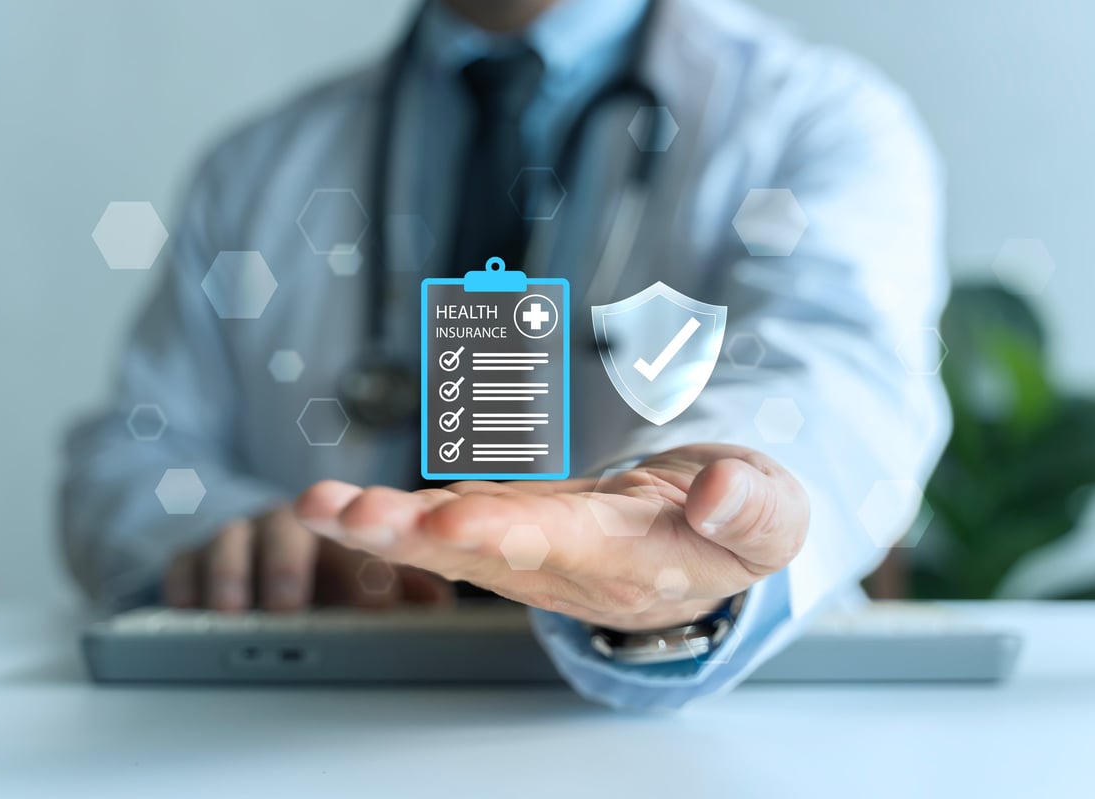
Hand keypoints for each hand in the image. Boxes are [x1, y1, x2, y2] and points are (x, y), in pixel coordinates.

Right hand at [162, 503, 452, 611]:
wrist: (257, 549)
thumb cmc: (324, 571)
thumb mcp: (366, 576)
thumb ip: (405, 590)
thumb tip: (439, 604)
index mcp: (338, 530)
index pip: (355, 541)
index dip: (363, 570)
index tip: (375, 601)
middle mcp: (287, 528)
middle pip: (285, 532)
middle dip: (286, 565)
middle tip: (289, 607)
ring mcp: (237, 540)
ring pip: (229, 544)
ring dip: (231, 577)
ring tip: (232, 614)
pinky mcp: (191, 559)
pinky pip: (181, 567)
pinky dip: (184, 589)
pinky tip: (187, 614)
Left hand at [295, 444, 808, 630]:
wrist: (707, 532)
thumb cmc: (738, 520)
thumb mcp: (775, 512)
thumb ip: (756, 507)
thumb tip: (719, 491)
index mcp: (638, 563)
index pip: (568, 548)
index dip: (509, 531)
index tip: (454, 516)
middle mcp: (571, 568)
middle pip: (487, 553)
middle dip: (415, 536)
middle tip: (347, 517)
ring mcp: (535, 552)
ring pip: (453, 544)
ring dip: (385, 528)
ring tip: (319, 508)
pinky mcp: (512, 529)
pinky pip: (447, 524)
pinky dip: (394, 515)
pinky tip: (340, 506)